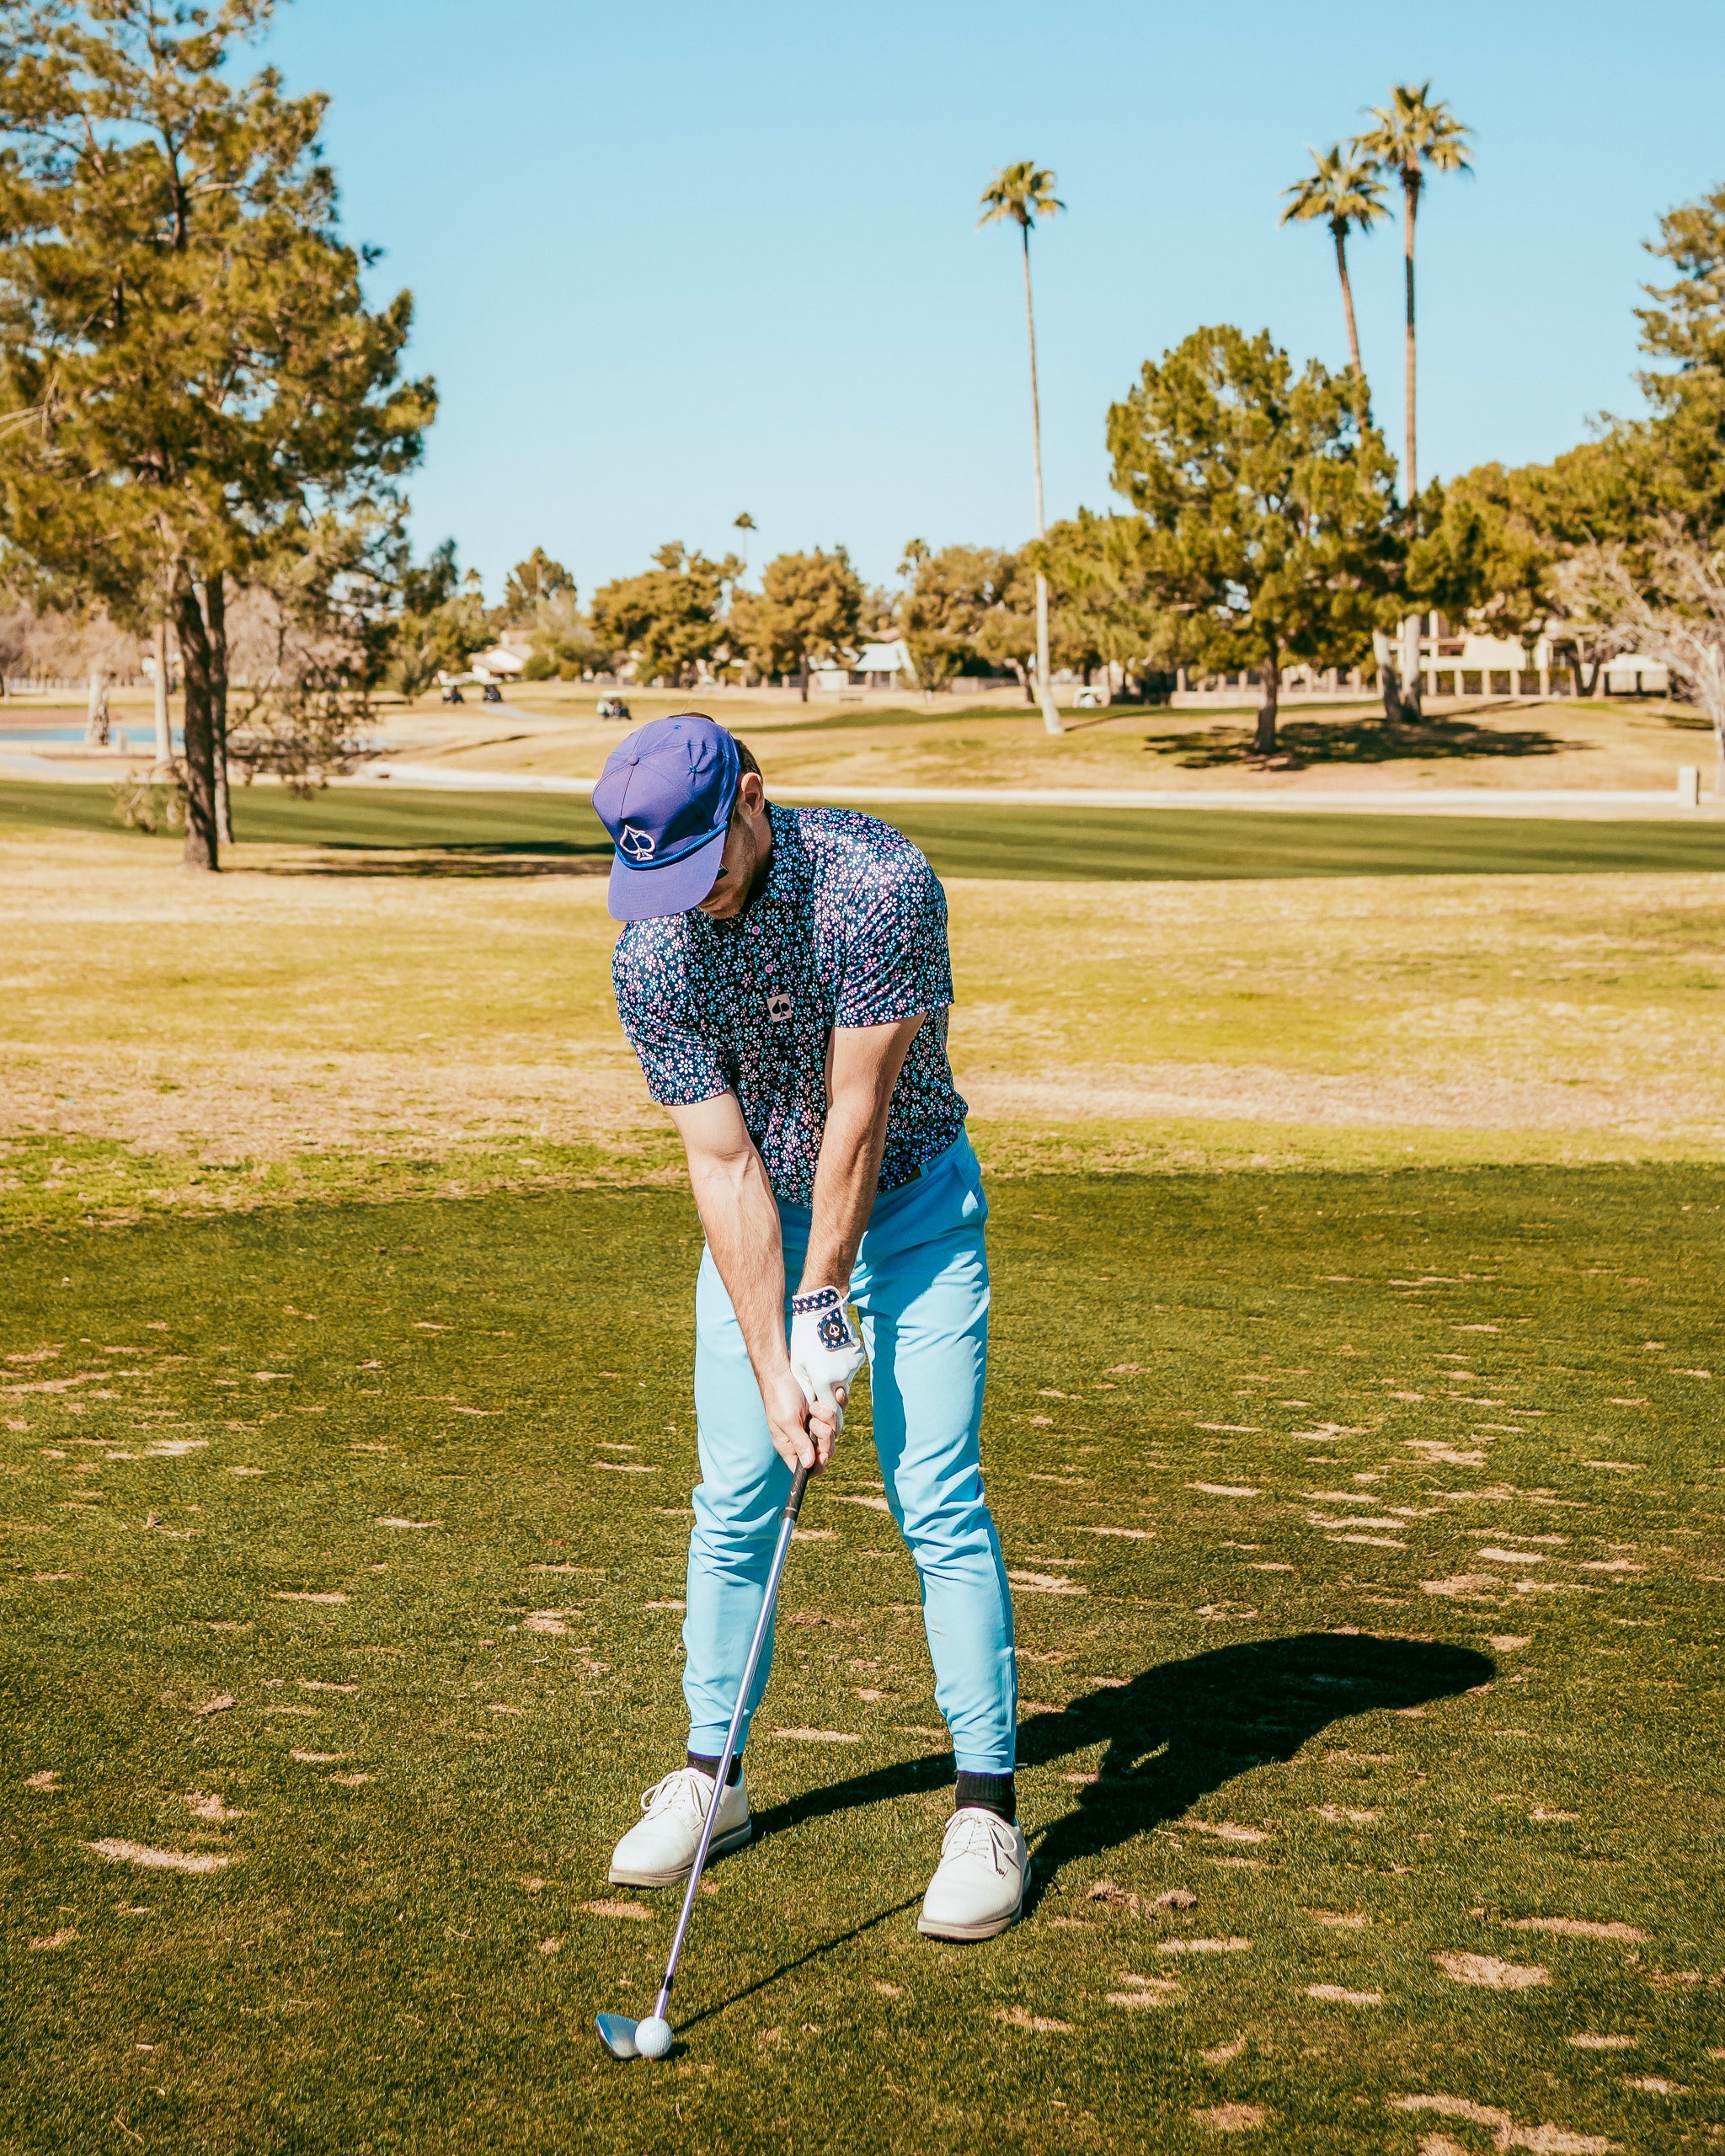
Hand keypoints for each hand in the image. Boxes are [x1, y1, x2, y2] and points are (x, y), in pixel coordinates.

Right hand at [762, 1364, 835, 1474]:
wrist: (783, 1371)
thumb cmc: (779, 1397)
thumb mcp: (787, 1421)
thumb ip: (799, 1443)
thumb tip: (808, 1465)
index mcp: (792, 1446)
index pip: (807, 1468)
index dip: (818, 1466)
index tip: (822, 1454)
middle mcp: (805, 1438)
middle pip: (826, 1450)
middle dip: (825, 1437)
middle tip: (814, 1422)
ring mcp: (817, 1424)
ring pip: (835, 1431)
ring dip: (828, 1417)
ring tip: (815, 1405)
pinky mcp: (825, 1410)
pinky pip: (840, 1413)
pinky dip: (839, 1404)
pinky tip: (835, 1395)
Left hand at [790, 1286, 865, 1434]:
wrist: (822, 1310)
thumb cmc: (804, 1338)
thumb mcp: (798, 1365)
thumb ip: (807, 1388)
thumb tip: (814, 1405)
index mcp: (823, 1381)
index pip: (830, 1411)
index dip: (827, 1418)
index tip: (825, 1422)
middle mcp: (841, 1376)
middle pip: (839, 1398)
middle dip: (831, 1397)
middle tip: (822, 1389)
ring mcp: (853, 1366)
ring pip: (845, 1381)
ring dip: (836, 1378)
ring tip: (824, 1358)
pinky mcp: (859, 1357)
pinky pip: (851, 1369)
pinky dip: (843, 1366)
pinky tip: (834, 1351)